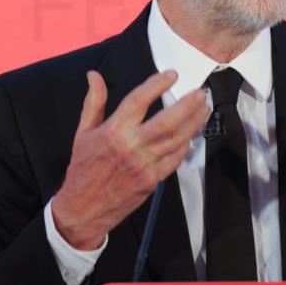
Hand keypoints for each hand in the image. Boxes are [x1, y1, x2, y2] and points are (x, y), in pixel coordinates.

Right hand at [52, 70, 208, 249]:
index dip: (157, 84)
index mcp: (113, 131)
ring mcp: (144, 164)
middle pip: (167, 121)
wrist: (82, 209)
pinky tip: (190, 135)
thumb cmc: (83, 170)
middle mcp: (131, 146)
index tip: (171, 75)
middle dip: (188, 104)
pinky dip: (185, 145)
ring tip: (203, 109)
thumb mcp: (83, 133)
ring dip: (194, 122)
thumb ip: (94, 102)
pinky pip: (175, 159)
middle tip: (200, 93)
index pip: (139, 100)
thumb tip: (94, 77)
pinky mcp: (152, 180)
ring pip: (177, 139)